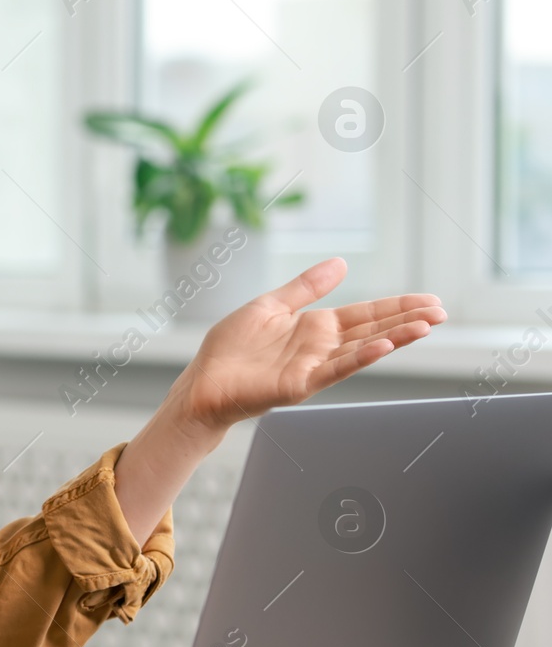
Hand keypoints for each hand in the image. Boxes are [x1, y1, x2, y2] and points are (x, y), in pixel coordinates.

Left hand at [113, 258, 444, 545]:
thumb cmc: (231, 349)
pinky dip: (359, 358)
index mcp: (316, 327)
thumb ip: (306, 287)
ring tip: (426, 326)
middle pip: (373, 329)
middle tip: (442, 311)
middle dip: (407, 320)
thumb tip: (341, 262)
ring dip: (394, 338)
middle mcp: (321, 347)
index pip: (366, 313)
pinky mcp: (299, 384)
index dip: (396, 306)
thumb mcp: (271, 305)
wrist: (203, 382)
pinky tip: (382, 346)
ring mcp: (313, 366)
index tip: (429, 300)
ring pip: (362, 349)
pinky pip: (335, 369)